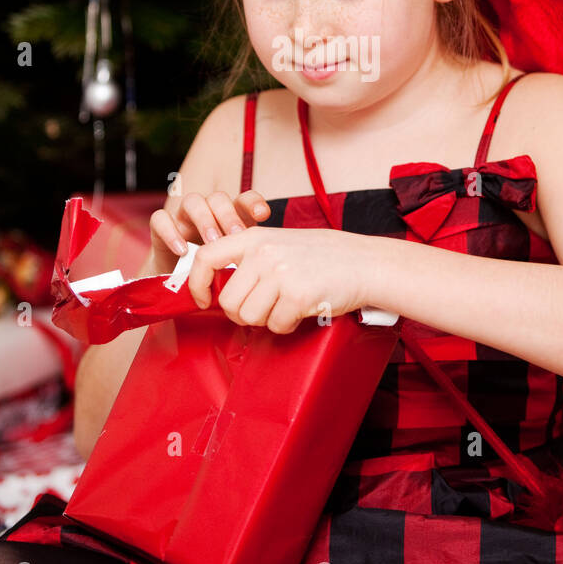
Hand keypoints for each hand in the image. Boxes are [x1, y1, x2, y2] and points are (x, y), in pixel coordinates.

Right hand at [148, 189, 270, 273]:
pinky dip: (171, 232)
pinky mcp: (161, 228)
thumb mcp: (234, 270)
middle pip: (218, 198)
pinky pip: (160, 219)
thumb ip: (247, 263)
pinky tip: (182, 250)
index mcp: (230, 218)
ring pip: (192, 201)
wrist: (177, 289)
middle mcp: (207, 212)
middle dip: (228, 215)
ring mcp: (183, 218)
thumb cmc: (213, 276)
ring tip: (212, 243)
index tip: (263, 215)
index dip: (253, 202)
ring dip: (204, 220)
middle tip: (235, 235)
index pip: (243, 199)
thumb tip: (268, 271)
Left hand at [185, 225, 376, 332]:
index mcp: (254, 237)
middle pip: (228, 301)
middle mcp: (263, 253)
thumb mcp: (280, 243)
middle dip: (243, 314)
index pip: (206, 258)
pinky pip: (276, 325)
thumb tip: (218, 288)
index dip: (197, 284)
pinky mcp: (298, 295)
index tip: (203, 300)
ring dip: (267, 320)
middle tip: (264, 308)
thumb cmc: (324, 256)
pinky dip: (287, 325)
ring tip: (287, 305)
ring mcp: (281, 274)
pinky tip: (302, 310)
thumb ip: (250, 258)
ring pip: (250, 317)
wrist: (366, 263)